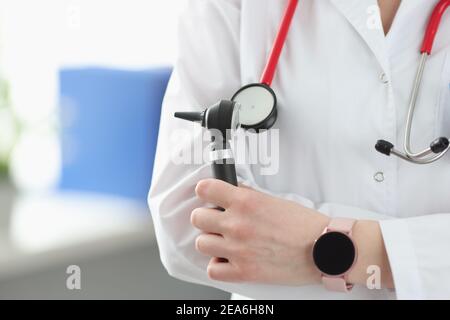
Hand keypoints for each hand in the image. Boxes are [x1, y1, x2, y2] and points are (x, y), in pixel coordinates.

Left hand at [191, 179, 329, 285]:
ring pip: (201, 243)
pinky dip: (218, 265)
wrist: (323, 249)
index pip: (204, 189)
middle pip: (197, 218)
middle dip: (206, 217)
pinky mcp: (244, 271)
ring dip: (212, 241)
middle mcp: (238, 224)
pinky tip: (229, 259)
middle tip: (218, 220)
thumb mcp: (274, 200)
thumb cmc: (304, 225)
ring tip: (225, 241)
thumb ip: (248, 195)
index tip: (209, 195)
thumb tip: (231, 191)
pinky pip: (213, 270)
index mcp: (246, 202)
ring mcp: (238, 249)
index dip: (205, 191)